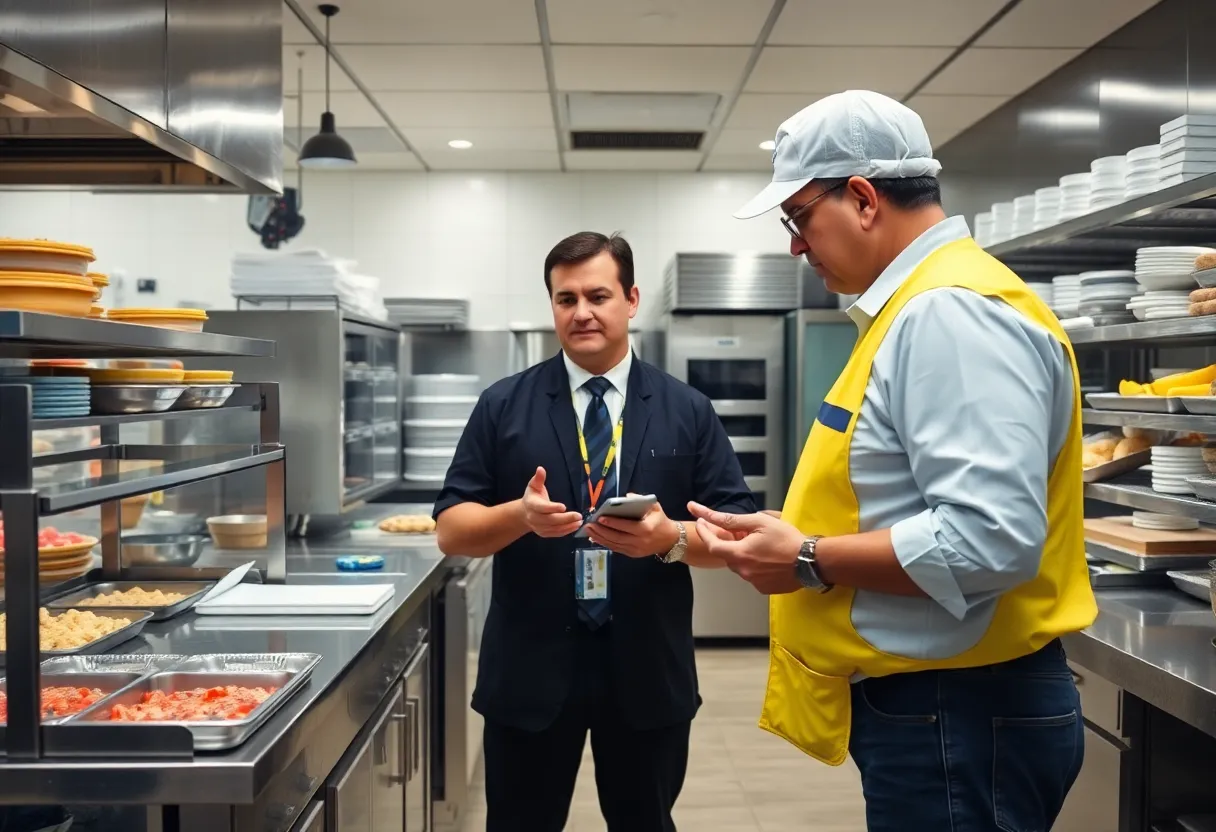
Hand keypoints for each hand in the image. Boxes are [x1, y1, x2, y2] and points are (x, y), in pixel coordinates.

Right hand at [520, 467, 583, 537]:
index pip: (542, 507)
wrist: (524, 513)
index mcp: (532, 505)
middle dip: (565, 519)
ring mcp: (539, 527)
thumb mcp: (533, 486)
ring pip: (554, 528)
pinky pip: (556, 534)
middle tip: (579, 516)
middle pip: (550, 520)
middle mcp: (534, 518)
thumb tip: (541, 469)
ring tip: (580, 521)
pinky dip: (566, 531)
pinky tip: (575, 526)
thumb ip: (538, 478)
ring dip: (568, 526)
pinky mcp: (544, 533)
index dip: (552, 508)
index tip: (564, 506)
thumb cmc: (532, 497)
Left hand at [585, 496, 679, 558]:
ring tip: (588, 531)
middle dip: (601, 531)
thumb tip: (626, 496)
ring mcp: (635, 550)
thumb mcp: (655, 507)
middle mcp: (640, 541)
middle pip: (616, 537)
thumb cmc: (660, 520)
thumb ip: (640, 500)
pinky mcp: (632, 554)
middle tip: (588, 525)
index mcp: (646, 529)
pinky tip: (595, 538)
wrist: (670, 539)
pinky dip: (605, 543)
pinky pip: (616, 549)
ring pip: (614, 544)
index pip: (626, 526)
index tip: (600, 518)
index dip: (612, 522)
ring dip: (599, 538)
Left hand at [687, 501, 804, 594]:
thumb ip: (732, 520)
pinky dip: (755, 565)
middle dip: (729, 542)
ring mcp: (754, 582)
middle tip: (738, 530)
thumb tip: (709, 516)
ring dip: (743, 554)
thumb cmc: (786, 539)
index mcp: (739, 554)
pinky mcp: (765, 589)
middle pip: (727, 555)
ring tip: (759, 543)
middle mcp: (743, 571)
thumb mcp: (759, 522)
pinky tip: (768, 557)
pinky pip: (753, 575)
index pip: (712, 545)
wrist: (811, 561)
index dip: (704, 533)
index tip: (700, 522)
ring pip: (741, 566)